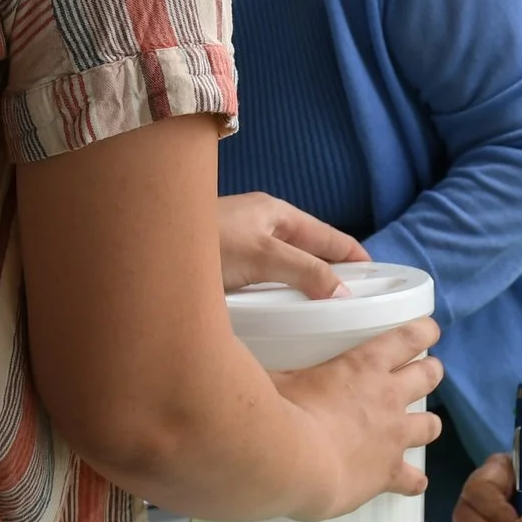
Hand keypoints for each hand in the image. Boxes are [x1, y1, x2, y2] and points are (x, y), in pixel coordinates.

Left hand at [217, 192, 367, 297]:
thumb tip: (343, 291)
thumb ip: (305, 271)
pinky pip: (260, 279)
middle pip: (307, 249)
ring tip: (319, 308)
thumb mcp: (261, 257)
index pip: (327, 234)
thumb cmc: (203, 243)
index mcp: (276, 213)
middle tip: (351, 300)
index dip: (353, 254)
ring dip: (300, 283)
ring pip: (283, 265)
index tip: (376, 277)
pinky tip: (276, 308)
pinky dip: (274, 292)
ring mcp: (241, 245)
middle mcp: (262, 225)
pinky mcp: (222, 266)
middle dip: (329, 271)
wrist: (144, 250)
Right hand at [268, 319, 442, 518]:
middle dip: (429, 373)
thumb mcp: (278, 376)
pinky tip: (413, 483)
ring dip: (428, 424)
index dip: (423, 332)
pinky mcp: (388, 473)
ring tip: (422, 427)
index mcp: (365, 365)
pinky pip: (413, 479)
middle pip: (429, 376)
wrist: (290, 462)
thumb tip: (264, 365)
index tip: (428, 330)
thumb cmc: (279, 411)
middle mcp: (388, 396)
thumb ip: (280, 367)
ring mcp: (393, 436)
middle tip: (423, 374)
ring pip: (431, 425)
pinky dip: (414, 481)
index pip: (408, 337)